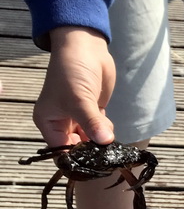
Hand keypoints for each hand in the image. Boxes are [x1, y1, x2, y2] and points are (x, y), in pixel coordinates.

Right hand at [34, 26, 115, 147]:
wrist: (86, 46)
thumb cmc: (72, 71)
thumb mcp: (79, 99)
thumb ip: (92, 123)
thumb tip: (104, 141)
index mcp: (49, 122)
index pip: (60, 151)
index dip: (75, 159)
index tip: (93, 161)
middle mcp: (61, 122)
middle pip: (77, 148)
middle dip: (91, 150)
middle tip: (105, 151)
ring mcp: (78, 117)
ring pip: (91, 140)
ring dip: (101, 140)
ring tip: (105, 131)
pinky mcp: (94, 112)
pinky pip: (100, 130)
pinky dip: (106, 131)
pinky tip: (109, 125)